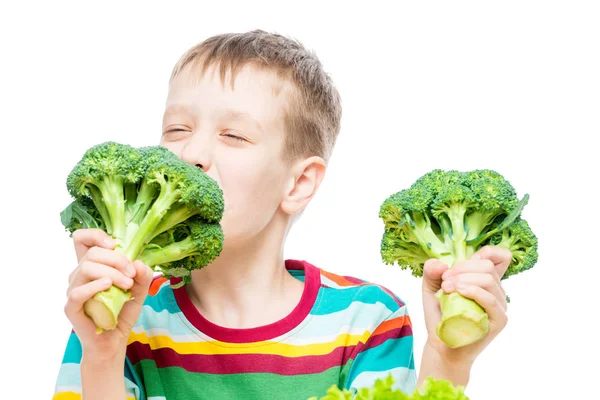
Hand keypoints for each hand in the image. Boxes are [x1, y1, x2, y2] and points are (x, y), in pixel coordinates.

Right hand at [64, 228, 153, 360]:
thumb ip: (143, 275)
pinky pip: (76, 292)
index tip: (115, 244)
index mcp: (92, 265)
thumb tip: (139, 263)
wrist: (114, 340)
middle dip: (116, 259)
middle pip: (92, 253)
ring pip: (86, 268)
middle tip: (132, 273)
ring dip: (111, 272)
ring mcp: (74, 290)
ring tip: (127, 284)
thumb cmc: (122, 311)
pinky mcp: (71, 308)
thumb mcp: (140, 290)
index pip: (82, 240)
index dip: (96, 235)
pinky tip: (107, 286)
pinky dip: (93, 286)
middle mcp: (80, 275)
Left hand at [421, 245, 510, 365]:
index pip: (499, 256)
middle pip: (487, 265)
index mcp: (485, 279)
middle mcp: (496, 290)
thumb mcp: (430, 287)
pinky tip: (457, 292)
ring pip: (488, 279)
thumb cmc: (440, 314)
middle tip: (444, 281)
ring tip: (445, 289)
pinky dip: (472, 291)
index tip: (460, 264)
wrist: (441, 344)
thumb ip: (431, 271)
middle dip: (461, 267)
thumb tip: (440, 263)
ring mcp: (500, 305)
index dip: (484, 252)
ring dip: (463, 279)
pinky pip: (490, 298)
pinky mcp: (499, 320)